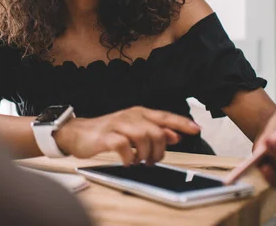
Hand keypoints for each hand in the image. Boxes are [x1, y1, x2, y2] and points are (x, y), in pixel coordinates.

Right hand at [54, 106, 200, 165]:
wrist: (78, 132)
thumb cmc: (108, 132)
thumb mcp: (134, 130)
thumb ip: (155, 132)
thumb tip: (176, 135)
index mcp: (139, 113)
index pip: (165, 116)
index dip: (181, 123)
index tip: (196, 129)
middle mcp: (130, 116)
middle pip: (156, 131)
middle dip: (159, 150)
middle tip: (152, 161)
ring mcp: (117, 125)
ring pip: (142, 137)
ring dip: (145, 154)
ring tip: (139, 161)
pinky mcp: (106, 136)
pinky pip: (123, 146)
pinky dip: (128, 157)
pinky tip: (127, 161)